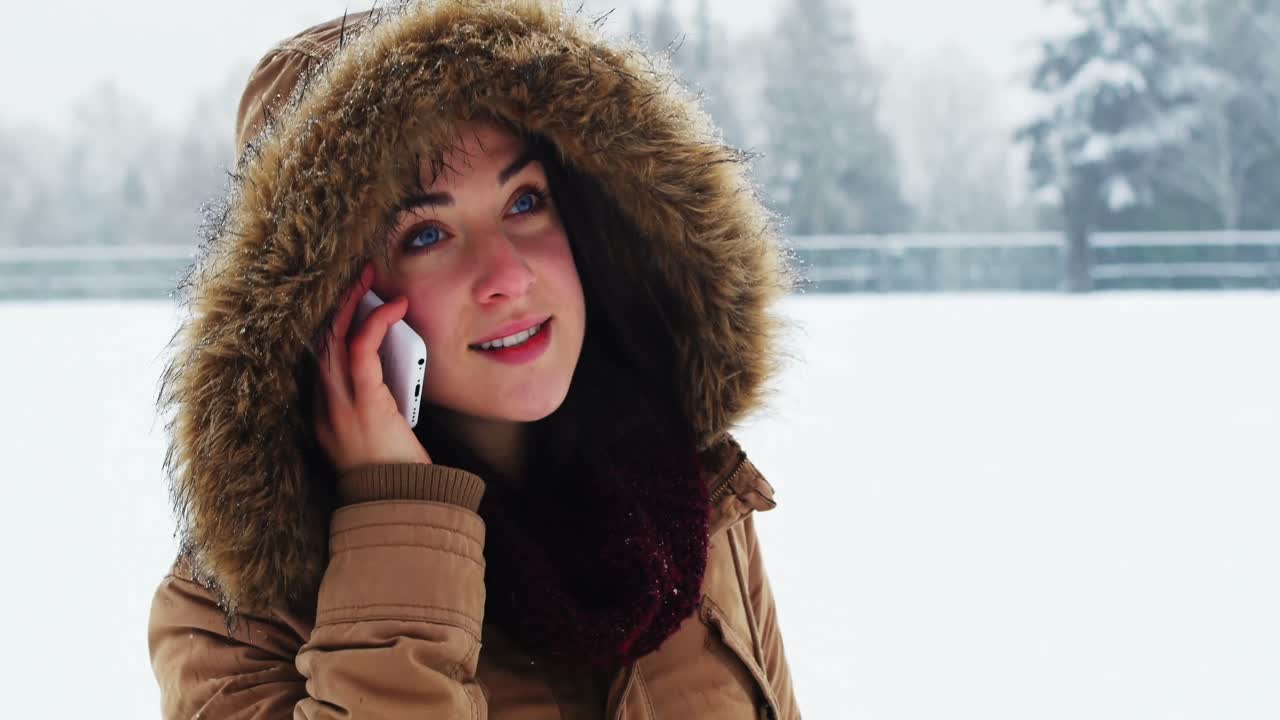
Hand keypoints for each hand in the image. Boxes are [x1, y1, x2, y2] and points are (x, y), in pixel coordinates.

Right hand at [309, 262, 432, 474]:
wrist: (400, 507)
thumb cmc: (396, 474)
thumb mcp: (378, 433)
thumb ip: (374, 401)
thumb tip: (388, 363)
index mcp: (324, 416)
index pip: (317, 359)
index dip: (328, 324)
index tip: (347, 300)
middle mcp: (323, 409)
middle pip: (319, 342)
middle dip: (337, 304)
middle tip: (358, 275)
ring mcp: (340, 407)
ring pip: (333, 340)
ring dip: (353, 303)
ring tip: (371, 279)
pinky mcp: (365, 405)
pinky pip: (360, 353)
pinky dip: (375, 324)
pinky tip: (391, 307)